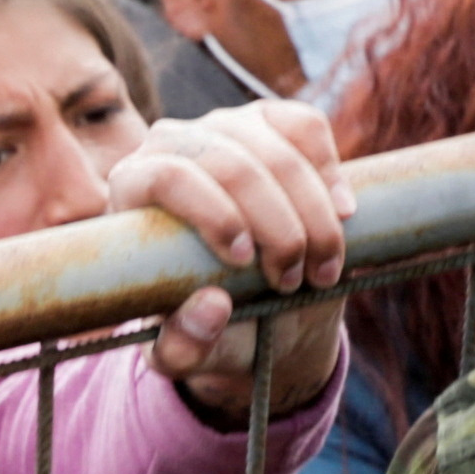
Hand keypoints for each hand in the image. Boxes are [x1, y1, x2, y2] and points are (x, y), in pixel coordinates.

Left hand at [107, 102, 350, 426]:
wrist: (255, 301)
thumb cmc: (206, 322)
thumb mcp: (187, 352)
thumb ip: (184, 346)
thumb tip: (211, 305)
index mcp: (131, 188)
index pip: (166, 177)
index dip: (213, 214)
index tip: (246, 261)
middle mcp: (171, 143)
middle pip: (228, 162)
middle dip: (275, 225)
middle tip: (294, 280)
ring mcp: (223, 126)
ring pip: (275, 149)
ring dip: (312, 212)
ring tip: (323, 267)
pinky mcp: (269, 121)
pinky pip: (306, 126)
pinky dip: (330, 173)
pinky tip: (343, 214)